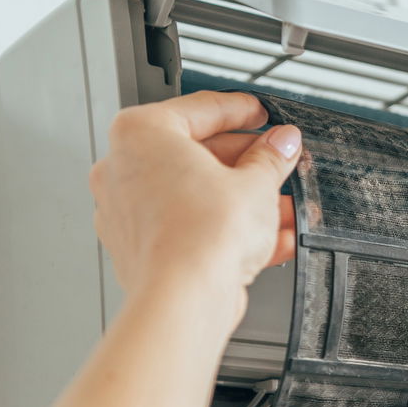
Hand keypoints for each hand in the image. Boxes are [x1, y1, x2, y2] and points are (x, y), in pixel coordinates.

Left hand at [89, 91, 301, 323]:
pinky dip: (226, 228)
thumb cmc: (200, 236)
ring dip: (243, 199)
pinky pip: (190, 226)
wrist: (184, 297)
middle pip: (197, 154)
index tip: (260, 113)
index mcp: (141, 133)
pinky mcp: (142, 249)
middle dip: (247, 162)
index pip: (200, 108)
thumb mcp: (256, 183)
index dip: (241, 110)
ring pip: (196, 194)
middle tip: (278, 160)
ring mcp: (128, 211)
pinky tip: (269, 237)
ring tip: (283, 205)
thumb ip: (270, 157)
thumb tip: (280, 144)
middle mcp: (124, 168)